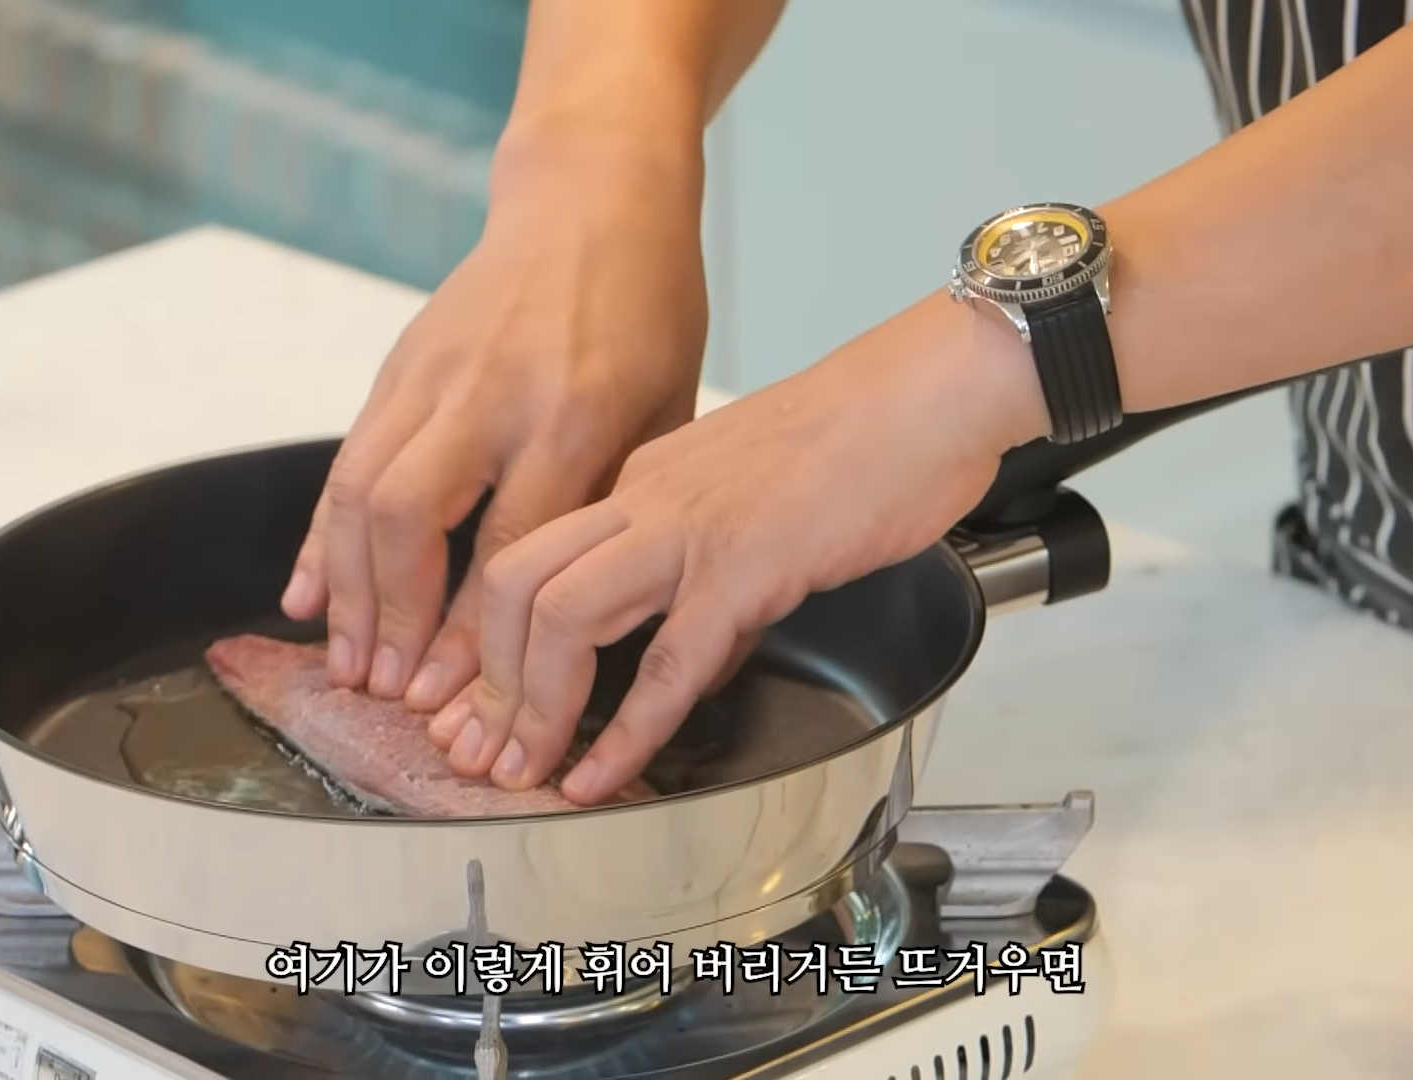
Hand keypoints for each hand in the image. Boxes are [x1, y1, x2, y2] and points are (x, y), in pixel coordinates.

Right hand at [282, 133, 708, 709]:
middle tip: (389, 690)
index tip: (460, 698)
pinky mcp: (399, 364)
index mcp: (578, 412)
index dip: (475, 634)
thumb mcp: (666, 410)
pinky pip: (346, 459)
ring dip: (346, 587)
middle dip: (391, 616)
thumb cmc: (648, 310)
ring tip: (348, 664)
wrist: (594, 197)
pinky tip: (309, 592)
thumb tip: (580, 619)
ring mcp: (435, 374)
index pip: (512, 545)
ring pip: (361, 489)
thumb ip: (615, 503)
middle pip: (413, 517)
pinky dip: (322, 533)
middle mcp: (493, 392)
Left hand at [426, 291, 1050, 802]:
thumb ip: (709, 574)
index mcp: (642, 479)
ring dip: (534, 708)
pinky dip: (626, 732)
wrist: (931, 392)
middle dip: (484, 679)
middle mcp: (645, 498)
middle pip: (511, 583)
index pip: (528, 556)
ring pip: (560, 615)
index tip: (484, 704)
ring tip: (528, 771)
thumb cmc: (862, 439)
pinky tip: (605, 776)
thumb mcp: (750, 500)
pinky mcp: (746, 567)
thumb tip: (694, 654)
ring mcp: (689, 530)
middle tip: (481, 749)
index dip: (489, 640)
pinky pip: (668, 663)